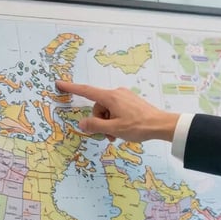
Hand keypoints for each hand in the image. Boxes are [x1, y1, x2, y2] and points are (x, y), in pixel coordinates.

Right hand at [55, 81, 178, 142]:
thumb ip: (95, 126)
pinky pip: (116, 110)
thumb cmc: (138, 126)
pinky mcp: (131, 101)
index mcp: (110, 97)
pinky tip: (123, 130)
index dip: (71, 88)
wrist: (161, 125)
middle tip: (108, 135)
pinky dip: (116, 120)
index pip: (86, 91)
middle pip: (98, 107)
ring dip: (108, 123)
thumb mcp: (113, 129)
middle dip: (100, 121)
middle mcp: (116, 93)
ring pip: (107, 110)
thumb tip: (82, 123)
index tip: (59, 84)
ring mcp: (125, 96)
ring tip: (117, 135)